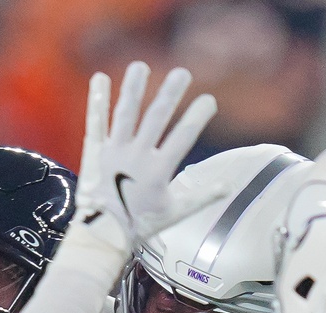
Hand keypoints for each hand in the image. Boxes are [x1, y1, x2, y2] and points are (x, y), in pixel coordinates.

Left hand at [75, 61, 220, 251]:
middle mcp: (135, 159)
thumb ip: (202, 196)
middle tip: (182, 72)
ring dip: (133, 89)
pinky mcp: (96, 152)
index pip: (182, 138)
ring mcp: (114, 153)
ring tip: (140, 66)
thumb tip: (229, 186)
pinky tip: (100, 77)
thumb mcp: (176, 213)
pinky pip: (97, 123)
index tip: (209, 99)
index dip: (196, 117)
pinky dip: (97, 100)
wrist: (103, 234)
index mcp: (158, 173)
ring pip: (125, 115)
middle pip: (155, 120)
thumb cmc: (142, 224)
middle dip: (170, 94)